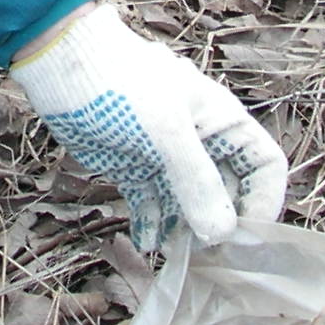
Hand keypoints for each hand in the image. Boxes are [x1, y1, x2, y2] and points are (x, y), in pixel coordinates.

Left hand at [7, 1, 287, 249]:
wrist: (61, 63)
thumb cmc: (122, 84)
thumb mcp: (166, 131)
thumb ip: (197, 181)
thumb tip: (222, 233)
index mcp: (221, 121)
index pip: (264, 165)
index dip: (264, 201)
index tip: (247, 239)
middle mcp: (200, 142)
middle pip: (228, 192)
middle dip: (221, 226)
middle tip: (207, 261)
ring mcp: (166, 156)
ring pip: (189, 204)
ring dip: (186, 233)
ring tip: (175, 257)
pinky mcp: (134, 167)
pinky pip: (153, 204)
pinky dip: (153, 225)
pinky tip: (147, 244)